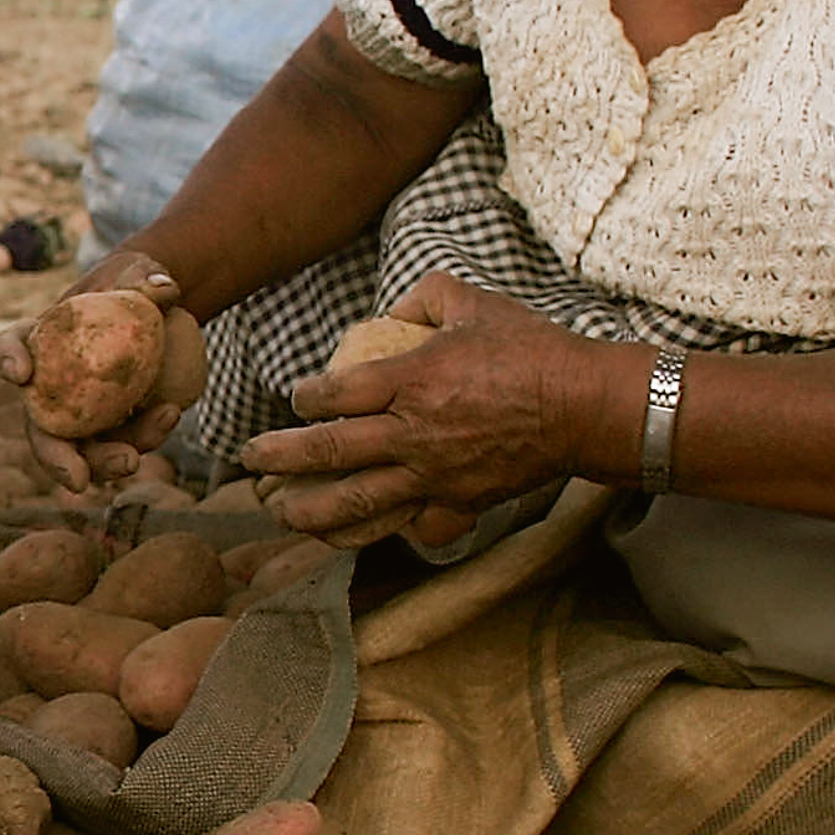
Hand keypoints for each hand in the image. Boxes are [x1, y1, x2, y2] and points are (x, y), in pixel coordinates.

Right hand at [0, 248, 187, 490]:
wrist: (162, 312)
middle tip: (77, 478)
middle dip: (54, 458)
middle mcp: (52, 384)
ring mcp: (83, 412)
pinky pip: (125, 442)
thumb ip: (145, 277)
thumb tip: (163, 290)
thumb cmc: (136, 286)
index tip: (19, 373)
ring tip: (135, 458)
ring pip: (84, 451)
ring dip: (105, 463)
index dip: (8, 360)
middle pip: (40, 428)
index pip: (11, 346)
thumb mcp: (140, 272)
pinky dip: (144, 437)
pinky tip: (169, 414)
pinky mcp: (116, 425)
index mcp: (40, 338)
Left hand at [235, 273, 612, 541]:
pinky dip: (383, 534)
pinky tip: (357, 536)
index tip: (297, 399)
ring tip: (282, 513)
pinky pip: (411, 526)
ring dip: (312, 511)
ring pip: (358, 502)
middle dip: (280, 457)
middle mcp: (413, 432)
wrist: (586, 406)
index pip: (333, 395)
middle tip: (248, 460)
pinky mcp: (459, 502)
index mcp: (410, 380)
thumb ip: (423, 298)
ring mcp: (434, 474)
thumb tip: (390, 312)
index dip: (304, 398)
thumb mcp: (474, 303)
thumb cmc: (532, 350)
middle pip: (329, 451)